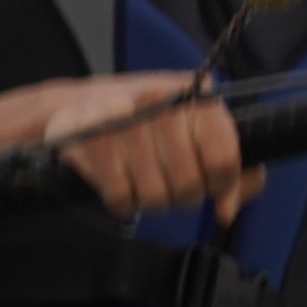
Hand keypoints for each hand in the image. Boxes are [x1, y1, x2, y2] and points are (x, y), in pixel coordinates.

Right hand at [41, 72, 241, 216]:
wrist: (79, 105)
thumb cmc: (147, 120)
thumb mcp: (195, 128)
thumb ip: (227, 166)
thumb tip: (226, 211)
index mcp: (196, 95)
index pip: (223, 157)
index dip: (221, 184)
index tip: (211, 186)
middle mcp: (161, 102)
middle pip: (189, 184)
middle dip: (182, 196)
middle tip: (170, 182)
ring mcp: (125, 120)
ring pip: (155, 196)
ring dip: (151, 200)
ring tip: (144, 180)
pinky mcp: (94, 141)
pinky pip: (122, 199)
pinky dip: (123, 203)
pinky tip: (121, 184)